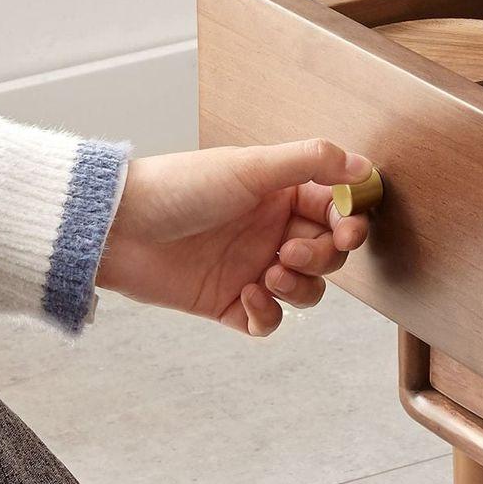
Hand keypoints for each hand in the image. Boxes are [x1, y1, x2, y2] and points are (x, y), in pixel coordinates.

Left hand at [96, 140, 371, 335]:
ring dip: (300, 287)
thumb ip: (311, 162)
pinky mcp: (230, 303)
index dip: (350, 223)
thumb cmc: (180, 187)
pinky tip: (246, 294)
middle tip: (289, 251)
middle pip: (329, 255)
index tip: (347, 231)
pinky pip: (270, 321)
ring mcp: (253, 268)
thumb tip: (364, 166)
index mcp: (281, 196)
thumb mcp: (251, 167)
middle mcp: (272, 232)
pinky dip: (267, 313)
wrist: (118, 228)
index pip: (337, 212)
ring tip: (269, 273)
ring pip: (307, 291)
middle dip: (321, 257)